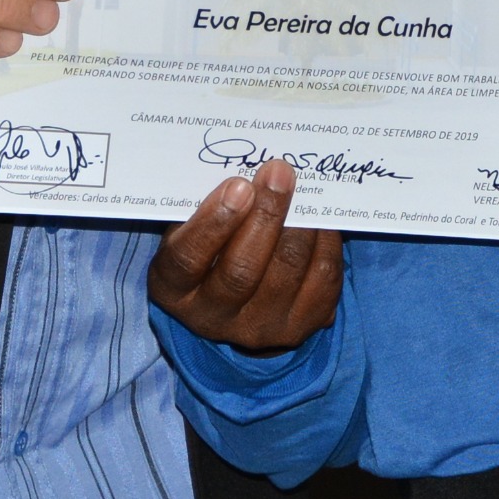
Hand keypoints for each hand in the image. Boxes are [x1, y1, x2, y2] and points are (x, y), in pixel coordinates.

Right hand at [148, 162, 344, 352]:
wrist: (236, 300)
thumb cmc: (209, 247)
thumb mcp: (189, 229)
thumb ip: (208, 206)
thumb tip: (248, 168)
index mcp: (174, 289)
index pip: (188, 259)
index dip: (214, 222)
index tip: (239, 185)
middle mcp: (212, 318)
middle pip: (241, 271)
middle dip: (265, 216)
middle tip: (279, 173)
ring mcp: (258, 330)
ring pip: (286, 273)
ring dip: (299, 226)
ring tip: (303, 190)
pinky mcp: (298, 329)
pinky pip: (321, 281)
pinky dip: (325, 244)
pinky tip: (319, 220)